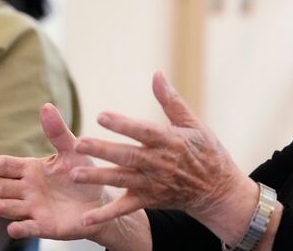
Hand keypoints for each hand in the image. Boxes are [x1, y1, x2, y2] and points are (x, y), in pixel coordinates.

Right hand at [0, 104, 108, 240]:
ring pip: (9, 208)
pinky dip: (19, 229)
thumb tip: (46, 106)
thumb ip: (58, 132)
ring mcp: (33, 208)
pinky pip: (27, 229)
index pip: (2, 166)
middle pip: (0, 188)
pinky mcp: (43, 226)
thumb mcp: (72, 151)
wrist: (101, 200)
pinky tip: (14, 228)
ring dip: (1, 208)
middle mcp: (26, 189)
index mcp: (30, 169)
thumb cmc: (82, 174)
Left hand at [71, 72, 257, 242]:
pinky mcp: (149, 200)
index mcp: (170, 141)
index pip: (144, 131)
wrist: (217, 190)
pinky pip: (125, 208)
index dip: (124, 124)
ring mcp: (153, 184)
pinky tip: (86, 218)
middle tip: (79, 144)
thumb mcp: (193, 124)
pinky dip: (106, 214)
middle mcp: (160, 163)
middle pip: (127, 156)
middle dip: (102, 150)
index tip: (102, 116)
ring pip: (122, 179)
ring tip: (75, 175)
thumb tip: (157, 74)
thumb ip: (171, 101)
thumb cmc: (206, 151)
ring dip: (98, 178)